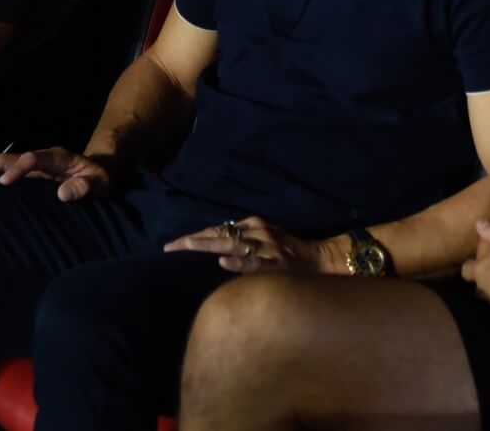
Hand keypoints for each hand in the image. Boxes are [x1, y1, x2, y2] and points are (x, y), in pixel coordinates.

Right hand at [0, 146, 113, 201]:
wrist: (99, 171)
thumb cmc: (100, 179)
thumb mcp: (100, 184)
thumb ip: (85, 187)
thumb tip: (62, 194)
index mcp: (57, 157)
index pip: (33, 159)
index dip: (19, 168)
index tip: (4, 182)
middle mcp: (40, 158)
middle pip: (10, 156)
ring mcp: (32, 166)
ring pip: (3, 163)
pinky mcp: (28, 175)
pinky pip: (4, 172)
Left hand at [163, 215, 341, 274]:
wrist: (320, 259)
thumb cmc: (289, 252)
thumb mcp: (264, 240)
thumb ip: (243, 241)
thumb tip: (216, 249)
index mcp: (253, 225)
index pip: (217, 229)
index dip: (195, 236)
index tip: (172, 245)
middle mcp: (258, 232)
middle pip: (219, 234)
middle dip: (193, 241)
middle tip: (169, 247)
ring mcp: (267, 247)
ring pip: (233, 245)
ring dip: (209, 245)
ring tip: (188, 246)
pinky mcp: (277, 264)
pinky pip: (256, 264)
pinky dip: (240, 262)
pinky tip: (225, 262)